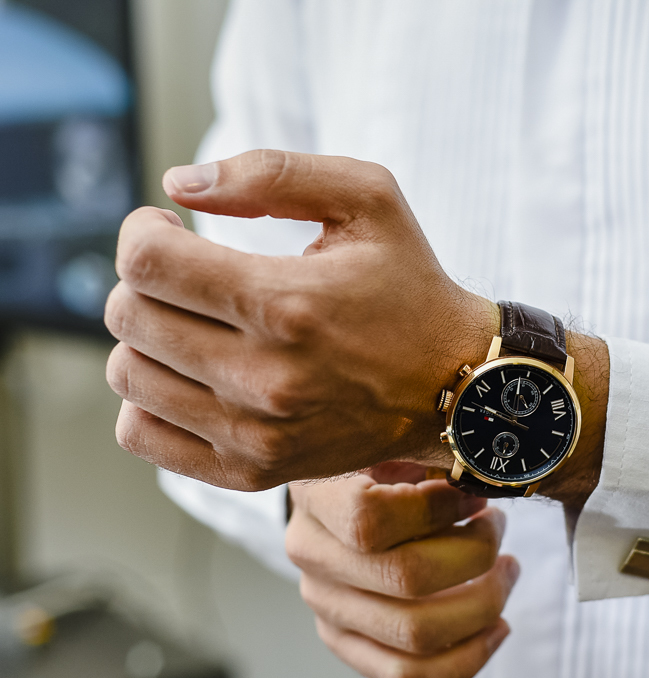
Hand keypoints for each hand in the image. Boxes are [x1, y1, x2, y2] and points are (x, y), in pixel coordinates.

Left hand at [104, 150, 497, 490]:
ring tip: (195, 324)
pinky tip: (192, 375)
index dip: (142, 231)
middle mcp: (265, 376)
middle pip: (129, 316)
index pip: (147, 262)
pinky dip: (150, 400)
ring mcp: (256, 432)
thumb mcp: (370, 200)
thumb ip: (273, 174)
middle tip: (188, 274)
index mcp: (287, 303)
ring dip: (149, 338)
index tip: (170, 229)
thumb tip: (178, 184)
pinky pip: (143, 435)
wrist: (458, 387)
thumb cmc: (410, 287)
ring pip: (128, 375)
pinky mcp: (252, 471)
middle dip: (147, 280)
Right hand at [285, 462, 518, 677]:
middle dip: (477, 555)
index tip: (474, 496)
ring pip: (416, 635)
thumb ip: (429, 451)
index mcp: (316, 498)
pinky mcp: (345, 642)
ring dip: (483, 604)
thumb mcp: (395, 437)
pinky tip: (498, 626)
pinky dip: (466, 658)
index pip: (370, 519)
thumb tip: (481, 475)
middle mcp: (312, 558)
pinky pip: (407, 676)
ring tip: (508, 571)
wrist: (337, 492)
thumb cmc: (379, 460)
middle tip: (500, 528)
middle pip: (406, 579)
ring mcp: (326, 607)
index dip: (437, 510)